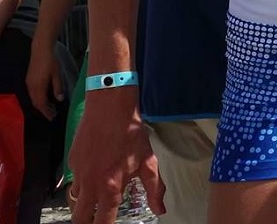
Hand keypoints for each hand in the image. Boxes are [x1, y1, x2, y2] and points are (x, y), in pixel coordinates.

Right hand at [26, 41, 62, 120]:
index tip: (52, 117)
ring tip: (50, 107)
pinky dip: (38, 98)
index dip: (47, 112)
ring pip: (33, 99)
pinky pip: (32, 94)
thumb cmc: (51, 61)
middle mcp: (31, 87)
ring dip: (41, 104)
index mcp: (38, 87)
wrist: (40, 50)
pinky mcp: (28, 80)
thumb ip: (58, 87)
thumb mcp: (57, 74)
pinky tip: (45, 97)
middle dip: (44, 110)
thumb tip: (60, 99)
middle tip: (52, 114)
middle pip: (36, 103)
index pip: (41, 104)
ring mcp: (29, 84)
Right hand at [69, 94, 165, 223]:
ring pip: (75, 199)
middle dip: (86, 222)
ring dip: (84, 200)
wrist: (110, 108)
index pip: (102, 222)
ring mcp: (78, 173)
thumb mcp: (148, 161)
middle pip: (80, 219)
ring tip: (97, 192)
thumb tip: (161, 209)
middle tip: (96, 217)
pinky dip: (82, 179)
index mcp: (110, 188)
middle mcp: (90, 185)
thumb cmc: (131, 134)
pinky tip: (95, 167)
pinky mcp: (71, 162)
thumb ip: (155, 188)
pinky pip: (74, 178)